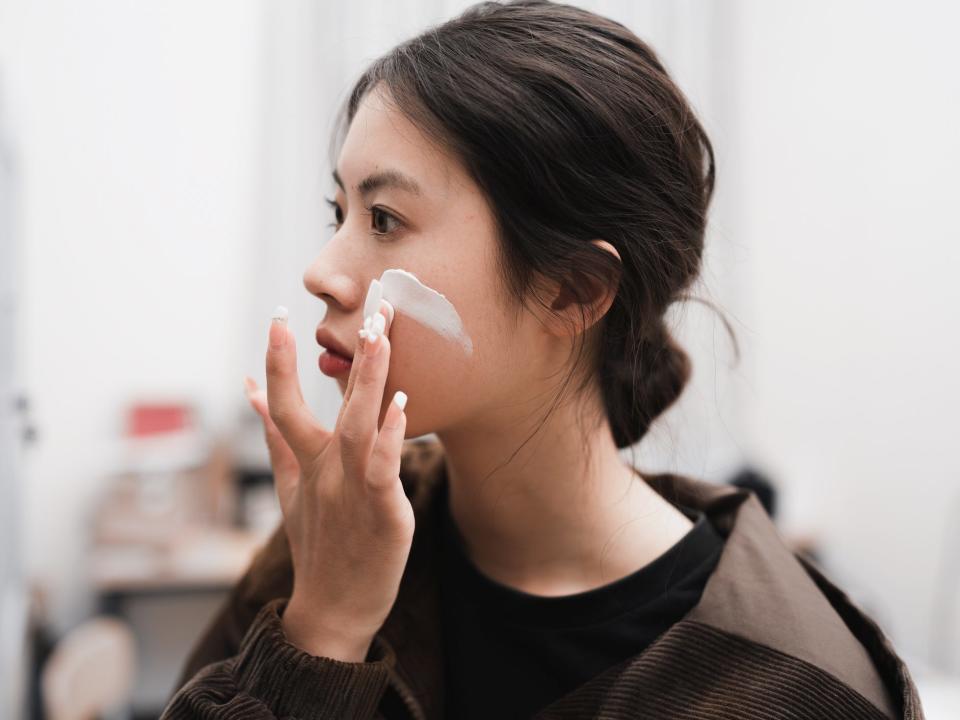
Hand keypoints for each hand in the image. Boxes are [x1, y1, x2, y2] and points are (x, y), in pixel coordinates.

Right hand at [243, 284, 411, 661]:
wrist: (331, 609)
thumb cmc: (317, 543)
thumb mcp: (289, 485)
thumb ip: (275, 436)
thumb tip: (251, 391)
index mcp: (306, 460)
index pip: (284, 401)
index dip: (277, 360)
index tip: (278, 316)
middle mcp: (325, 469)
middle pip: (334, 405)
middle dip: (351, 355)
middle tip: (368, 307)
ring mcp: (352, 490)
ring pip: (359, 427)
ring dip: (370, 382)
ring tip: (382, 338)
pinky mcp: (381, 512)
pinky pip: (383, 469)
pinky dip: (390, 438)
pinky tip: (401, 406)